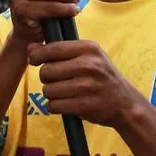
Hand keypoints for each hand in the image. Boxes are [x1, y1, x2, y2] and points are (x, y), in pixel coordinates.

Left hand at [29, 40, 143, 129]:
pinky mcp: (84, 105)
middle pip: (46, 71)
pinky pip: (53, 105)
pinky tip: (68, 103)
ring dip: (52, 94)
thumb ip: (60, 51)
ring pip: (48, 90)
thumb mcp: (89, 57)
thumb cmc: (102, 77)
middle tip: (58, 81)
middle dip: (47, 78)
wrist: (125, 103)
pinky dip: (56, 106)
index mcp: (89, 48)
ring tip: (66, 93)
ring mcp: (87, 86)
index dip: (37, 56)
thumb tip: (30, 48)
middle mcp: (89, 64)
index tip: (37, 60)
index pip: (51, 48)